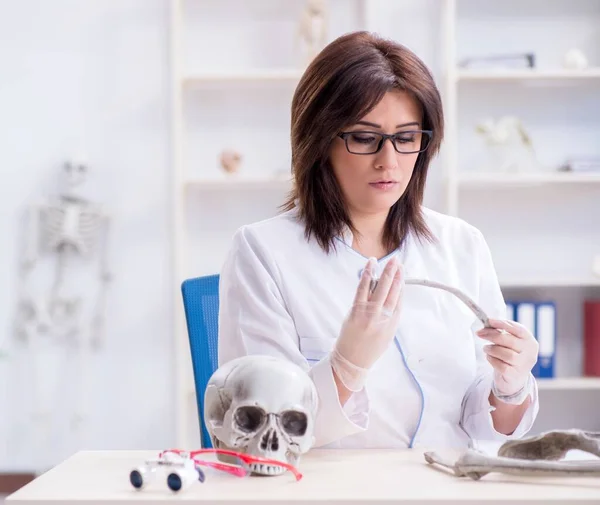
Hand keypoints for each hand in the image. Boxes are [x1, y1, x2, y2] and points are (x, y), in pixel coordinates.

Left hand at [330, 256, 403, 390]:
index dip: (401, 284)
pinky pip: (362, 289)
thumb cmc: (369, 349)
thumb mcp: (387, 336)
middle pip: (391, 291)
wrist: (351, 361)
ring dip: (385, 272)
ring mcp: (369, 313)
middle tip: (397, 261)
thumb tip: (392, 296)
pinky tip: (370, 266)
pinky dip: (367, 275)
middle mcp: (382, 317)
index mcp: (392, 324)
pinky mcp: (355, 310)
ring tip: (388, 260)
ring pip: (379, 288)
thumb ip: (391, 317)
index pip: (399, 299)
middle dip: (395, 274)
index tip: (402, 272)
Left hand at [476, 319, 538, 395]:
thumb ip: (501, 332)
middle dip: (492, 335)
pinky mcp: (515, 375)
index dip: (503, 324)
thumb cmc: (510, 355)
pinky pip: (501, 366)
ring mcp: (524, 365)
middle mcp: (530, 353)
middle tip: (480, 333)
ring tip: (486, 348)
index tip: (489, 321)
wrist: (514, 379)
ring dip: (492, 349)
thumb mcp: (509, 343)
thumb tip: (487, 324)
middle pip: (510, 341)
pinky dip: (492, 359)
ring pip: (506, 354)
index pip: (519, 329)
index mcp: (530, 341)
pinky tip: (489, 357)